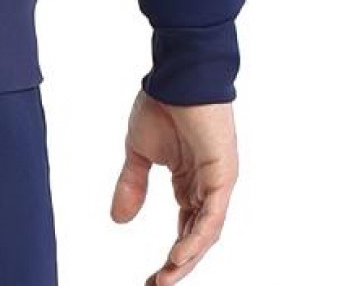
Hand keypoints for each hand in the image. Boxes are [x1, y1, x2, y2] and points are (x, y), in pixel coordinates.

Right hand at [110, 89, 237, 284]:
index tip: (152, 279)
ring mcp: (216, 184)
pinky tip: (180, 256)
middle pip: (195, 238)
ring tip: (166, 279)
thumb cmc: (161, 105)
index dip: (171, 256)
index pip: (185, 229)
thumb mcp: (138, 152)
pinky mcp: (223, 177)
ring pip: (205, 234)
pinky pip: (212, 216)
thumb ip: (132, 185)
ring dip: (186, 259)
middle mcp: (205, 188)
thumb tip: (118, 221)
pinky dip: (197, 238)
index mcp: (188, 182)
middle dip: (178, 266)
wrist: (176, 77)